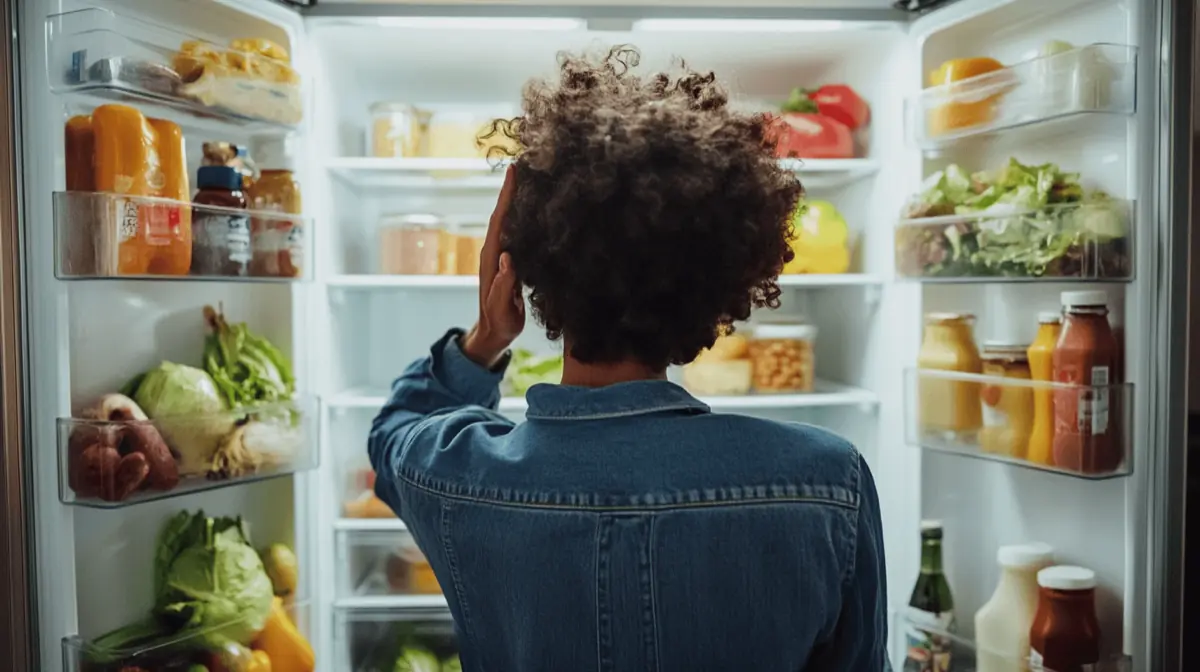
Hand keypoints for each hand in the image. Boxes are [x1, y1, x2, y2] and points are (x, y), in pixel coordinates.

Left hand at [462, 166, 524, 366]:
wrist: (494, 332)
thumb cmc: (499, 323)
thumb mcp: (502, 309)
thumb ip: (504, 286)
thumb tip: (507, 259)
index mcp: (493, 259)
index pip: (499, 221)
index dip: (506, 196)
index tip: (513, 172)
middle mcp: (496, 252)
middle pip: (503, 214)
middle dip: (511, 189)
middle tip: (520, 163)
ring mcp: (502, 255)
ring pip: (509, 221)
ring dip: (516, 199)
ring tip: (528, 178)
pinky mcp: (510, 260)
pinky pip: (516, 232)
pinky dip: (523, 215)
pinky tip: (533, 207)